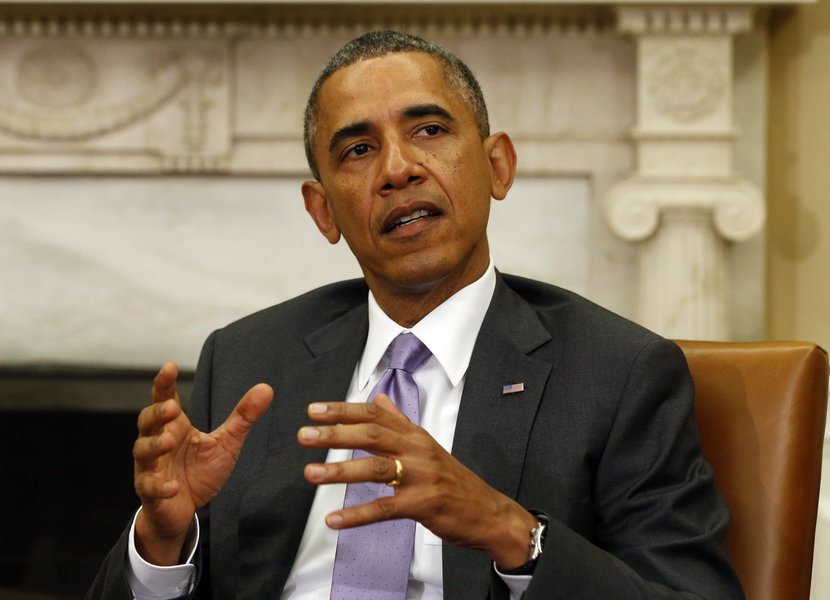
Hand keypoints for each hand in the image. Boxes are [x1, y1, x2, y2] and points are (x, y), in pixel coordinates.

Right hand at [133, 362, 272, 564]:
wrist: (183, 510)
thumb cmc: (199, 471)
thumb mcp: (226, 442)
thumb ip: (243, 417)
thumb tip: (266, 388)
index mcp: (175, 426)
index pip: (164, 399)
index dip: (165, 383)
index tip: (170, 367)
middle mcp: (158, 442)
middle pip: (147, 421)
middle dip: (157, 413)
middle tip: (173, 408)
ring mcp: (151, 467)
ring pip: (142, 451)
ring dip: (154, 445)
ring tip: (169, 442)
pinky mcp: (150, 492)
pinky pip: (150, 487)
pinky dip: (160, 486)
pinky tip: (173, 487)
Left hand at [297, 395, 536, 568]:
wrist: (487, 512)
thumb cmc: (454, 480)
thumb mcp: (428, 445)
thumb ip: (401, 422)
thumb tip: (379, 398)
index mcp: (415, 435)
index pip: (375, 414)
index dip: (344, 410)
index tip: (314, 410)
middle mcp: (417, 450)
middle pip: (372, 435)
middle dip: (335, 434)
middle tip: (304, 435)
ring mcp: (421, 477)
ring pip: (376, 468)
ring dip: (340, 470)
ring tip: (311, 473)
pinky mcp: (423, 505)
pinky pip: (385, 508)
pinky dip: (357, 515)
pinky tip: (334, 520)